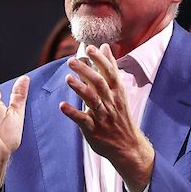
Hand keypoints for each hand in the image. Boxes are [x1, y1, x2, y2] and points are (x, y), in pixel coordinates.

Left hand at [60, 44, 154, 191]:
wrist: (128, 145)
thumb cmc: (119, 114)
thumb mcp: (118, 90)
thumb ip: (110, 68)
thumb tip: (105, 46)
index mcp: (116, 91)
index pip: (110, 72)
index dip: (100, 60)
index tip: (90, 48)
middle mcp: (110, 102)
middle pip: (99, 84)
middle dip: (86, 71)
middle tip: (72, 61)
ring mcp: (102, 116)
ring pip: (92, 100)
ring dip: (80, 89)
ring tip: (68, 79)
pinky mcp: (93, 130)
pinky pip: (83, 121)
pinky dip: (72, 113)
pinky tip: (62, 106)